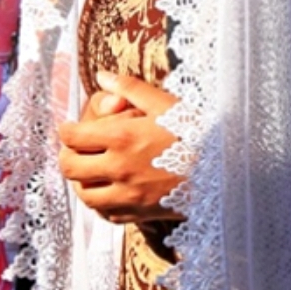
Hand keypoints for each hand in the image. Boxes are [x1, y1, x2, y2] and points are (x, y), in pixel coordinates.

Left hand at [58, 69, 182, 222]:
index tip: (70, 128)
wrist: (224, 171)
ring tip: (90, 173)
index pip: (72, 137)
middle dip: (67, 156)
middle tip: (75, 150)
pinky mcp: (139, 213)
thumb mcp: (166, 104)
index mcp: (122, 138)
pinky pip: (105, 213)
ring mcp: (127, 195)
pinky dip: (101, 203)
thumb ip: (130, 88)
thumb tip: (102, 76)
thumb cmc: (196, 133)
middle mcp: (119, 168)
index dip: (66, 130)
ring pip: (84, 194)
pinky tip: (110, 192)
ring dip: (81, 182)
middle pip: (70, 167)